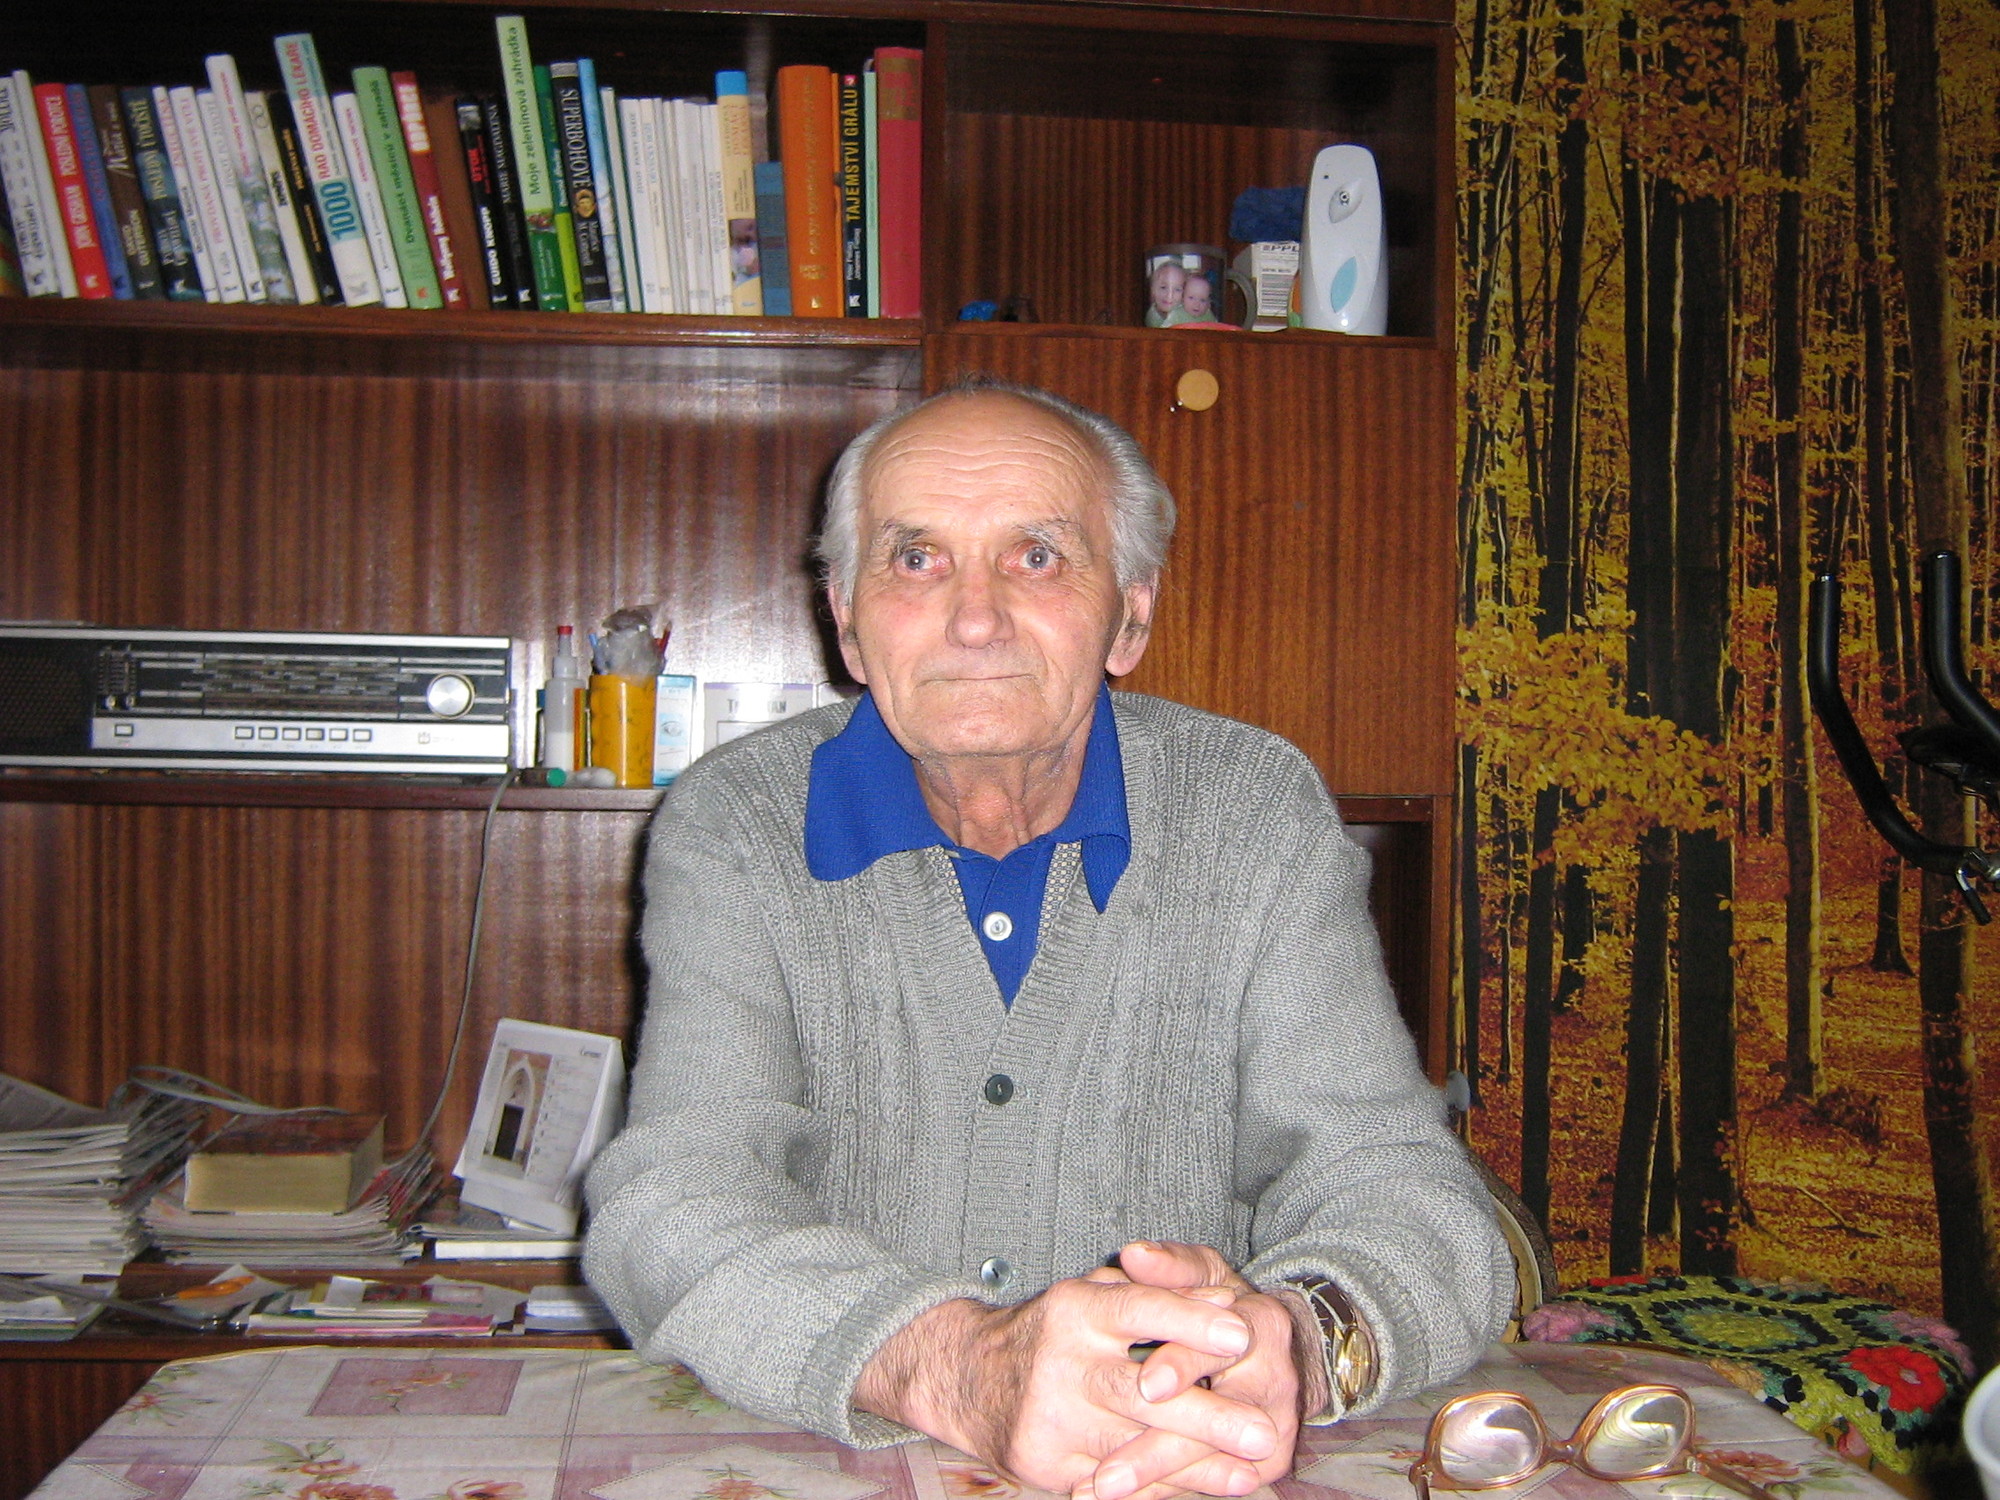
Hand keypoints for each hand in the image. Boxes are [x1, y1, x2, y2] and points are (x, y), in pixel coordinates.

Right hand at [852, 1271, 1282, 1495]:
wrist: (968, 1378)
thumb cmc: (1054, 1331)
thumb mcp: (1094, 1295)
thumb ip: (1157, 1292)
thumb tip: (1224, 1297)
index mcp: (1075, 1309)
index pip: (1140, 1310)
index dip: (1191, 1320)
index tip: (1243, 1333)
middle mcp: (1060, 1362)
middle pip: (1140, 1393)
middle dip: (1207, 1415)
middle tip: (1264, 1430)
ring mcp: (1050, 1418)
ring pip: (1133, 1448)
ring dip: (1197, 1465)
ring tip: (1250, 1471)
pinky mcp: (1044, 1463)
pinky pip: (1112, 1482)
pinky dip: (1161, 1488)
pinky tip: (1205, 1488)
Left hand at [1078, 1242, 1314, 1499]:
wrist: (1273, 1351)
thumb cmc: (1225, 1307)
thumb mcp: (1206, 1275)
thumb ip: (1171, 1265)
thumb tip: (1134, 1254)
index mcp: (1262, 1323)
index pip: (1220, 1347)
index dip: (1183, 1365)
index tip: (1146, 1385)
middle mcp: (1276, 1380)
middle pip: (1216, 1421)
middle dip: (1157, 1449)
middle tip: (1106, 1472)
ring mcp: (1274, 1428)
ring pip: (1208, 1463)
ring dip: (1151, 1482)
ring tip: (1096, 1490)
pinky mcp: (1264, 1463)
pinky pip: (1207, 1483)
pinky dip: (1159, 1493)